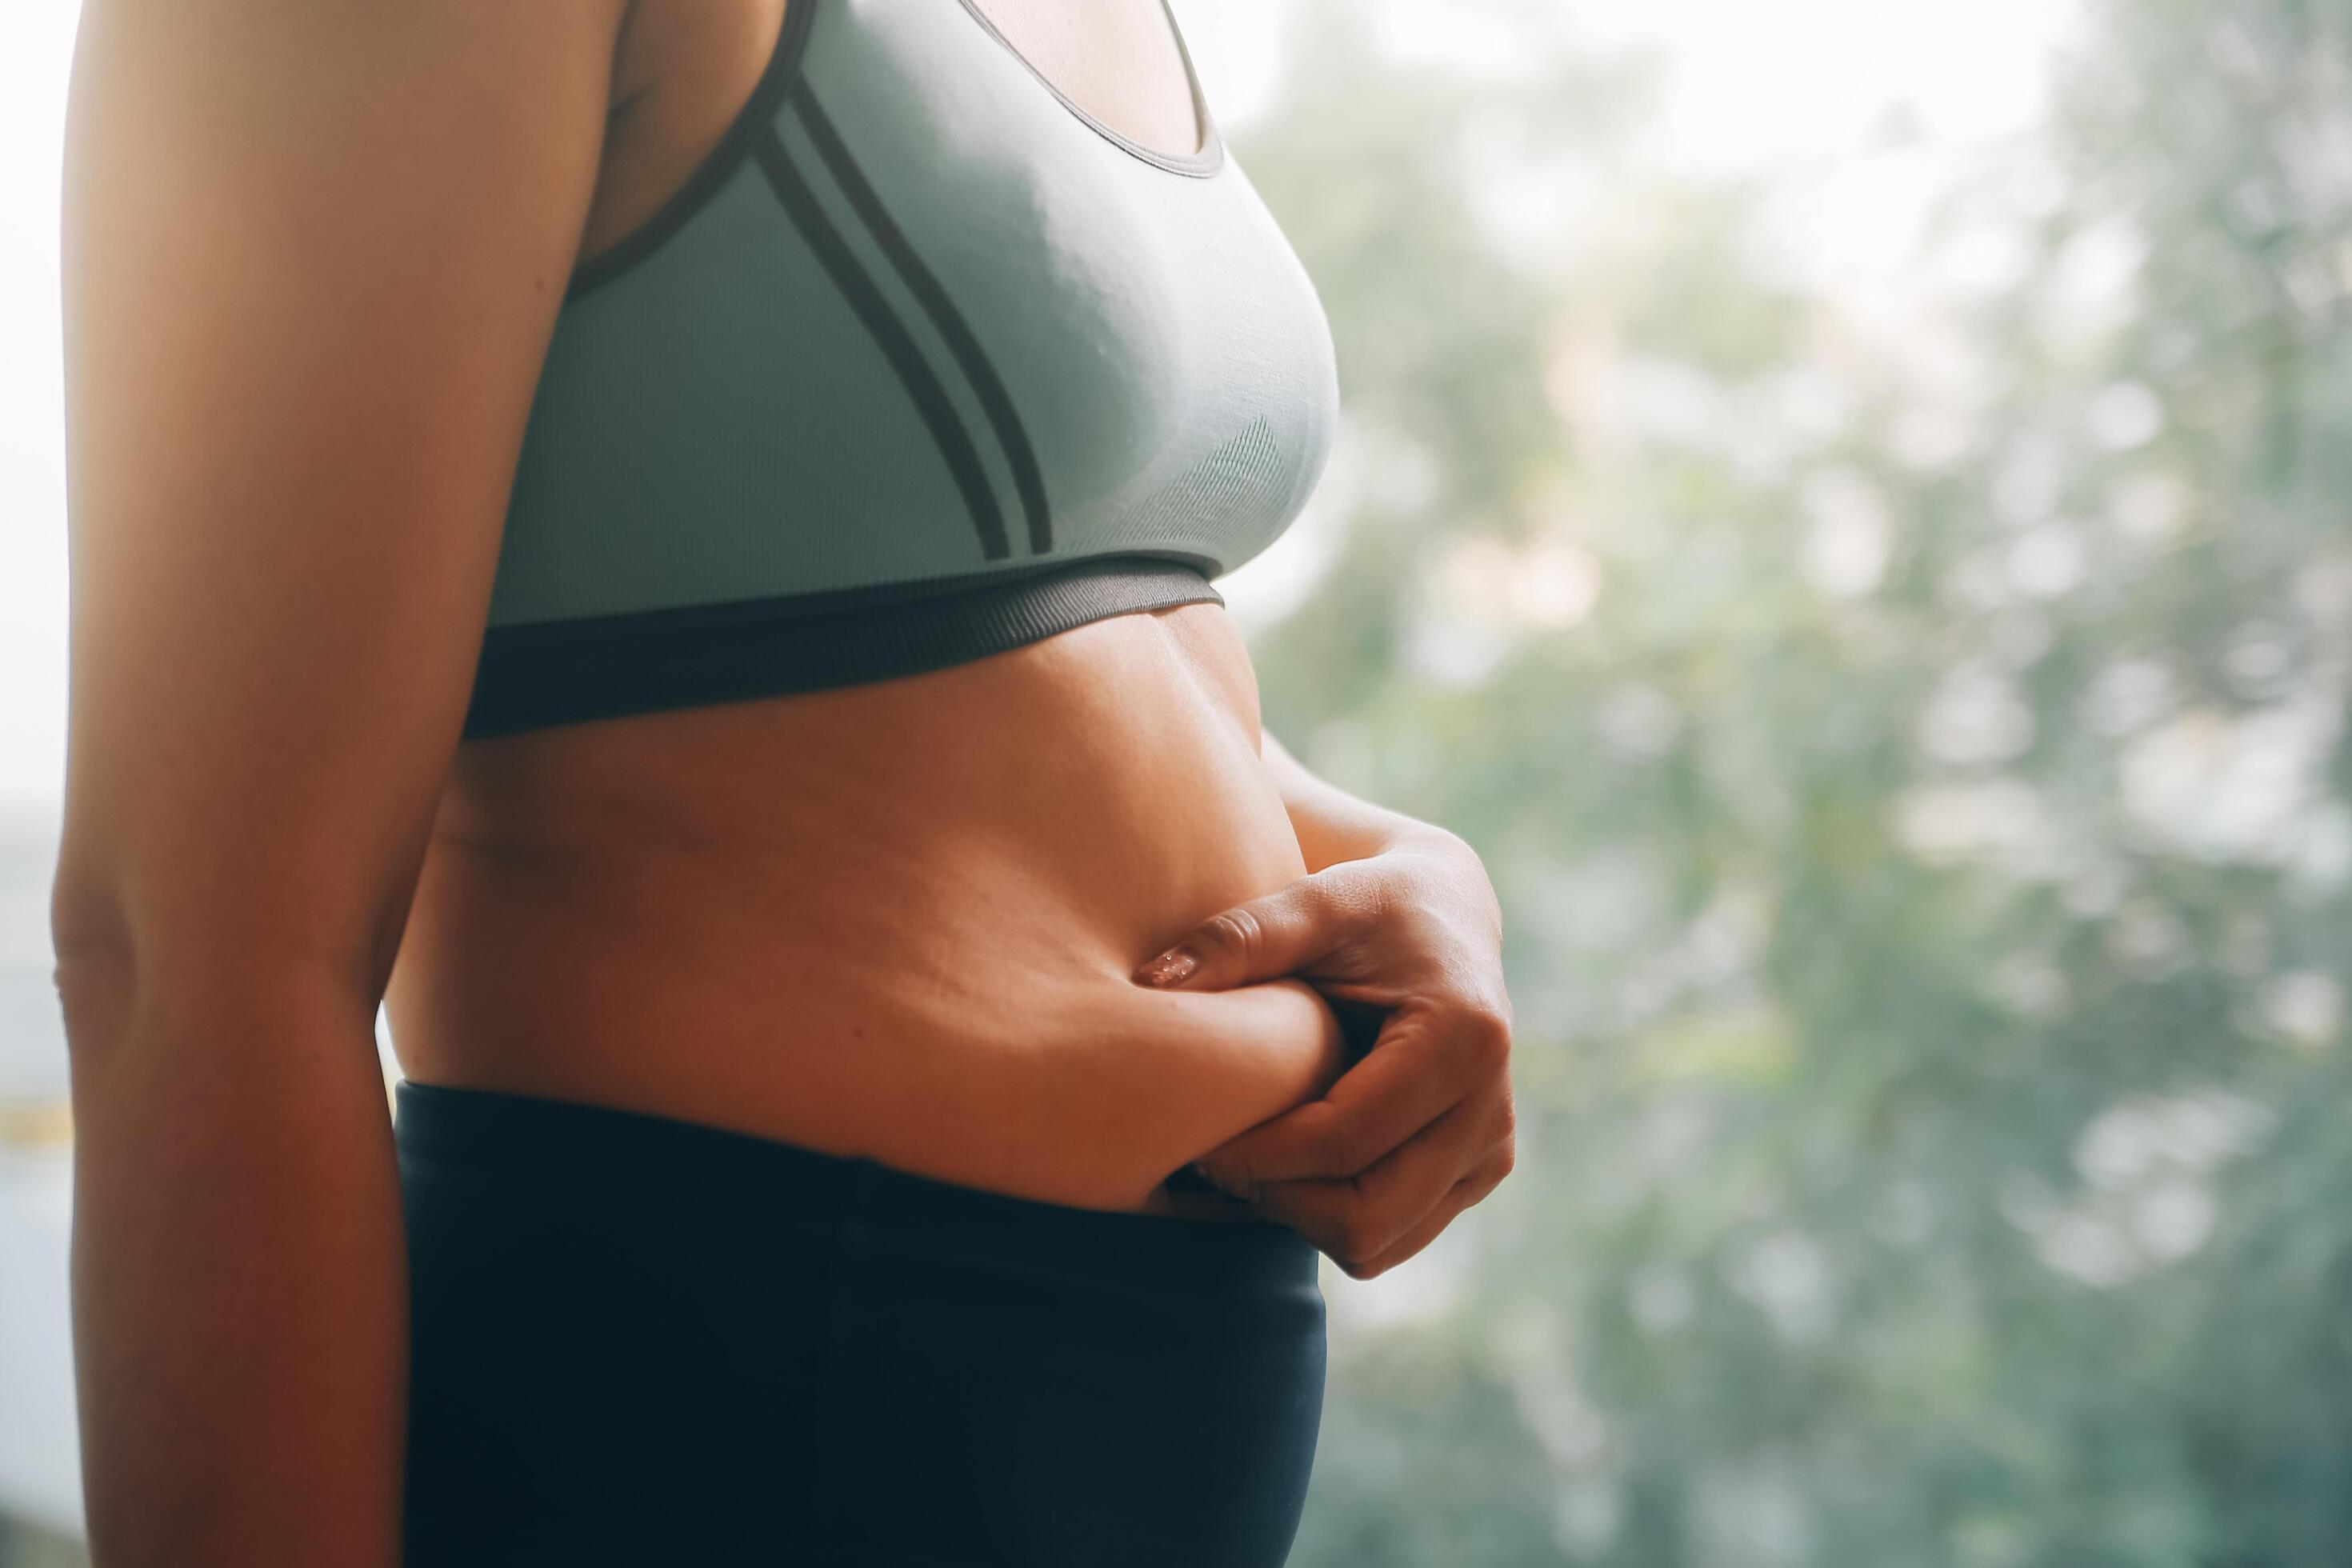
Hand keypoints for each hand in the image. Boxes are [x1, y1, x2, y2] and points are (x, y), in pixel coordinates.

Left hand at [1133, 832, 1515, 1277]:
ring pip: (1376, 1243)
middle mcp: (1491, 1107)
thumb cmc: (1369, 904)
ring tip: (1250, 1154)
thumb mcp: (1311, 902)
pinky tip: (1292, 1160)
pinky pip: (1390, 1239)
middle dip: (1276, 1199)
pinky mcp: (1478, 1173)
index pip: (1343, 1142)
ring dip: (1299, 1215)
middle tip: (1214, 1158)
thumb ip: (1238, 937)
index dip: (1256, 1156)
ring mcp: (1491, 1149)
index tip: (1192, 1138)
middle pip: (1365, 1216)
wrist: (1443, 917)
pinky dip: (1331, 1217)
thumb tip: (1151, 982)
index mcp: (1463, 1039)